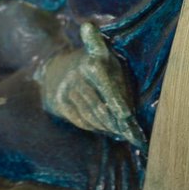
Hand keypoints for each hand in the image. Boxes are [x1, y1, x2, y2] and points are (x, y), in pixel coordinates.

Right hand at [37, 22, 145, 149]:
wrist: (63, 65)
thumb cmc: (100, 67)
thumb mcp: (113, 66)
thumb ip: (121, 87)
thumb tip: (128, 117)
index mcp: (96, 56)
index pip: (106, 81)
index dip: (115, 99)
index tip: (126, 115)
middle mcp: (79, 70)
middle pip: (97, 103)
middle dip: (113, 121)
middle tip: (127, 133)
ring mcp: (67, 85)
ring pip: (88, 114)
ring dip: (104, 126)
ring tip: (117, 132)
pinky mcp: (60, 99)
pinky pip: (78, 119)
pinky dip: (92, 126)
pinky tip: (103, 128)